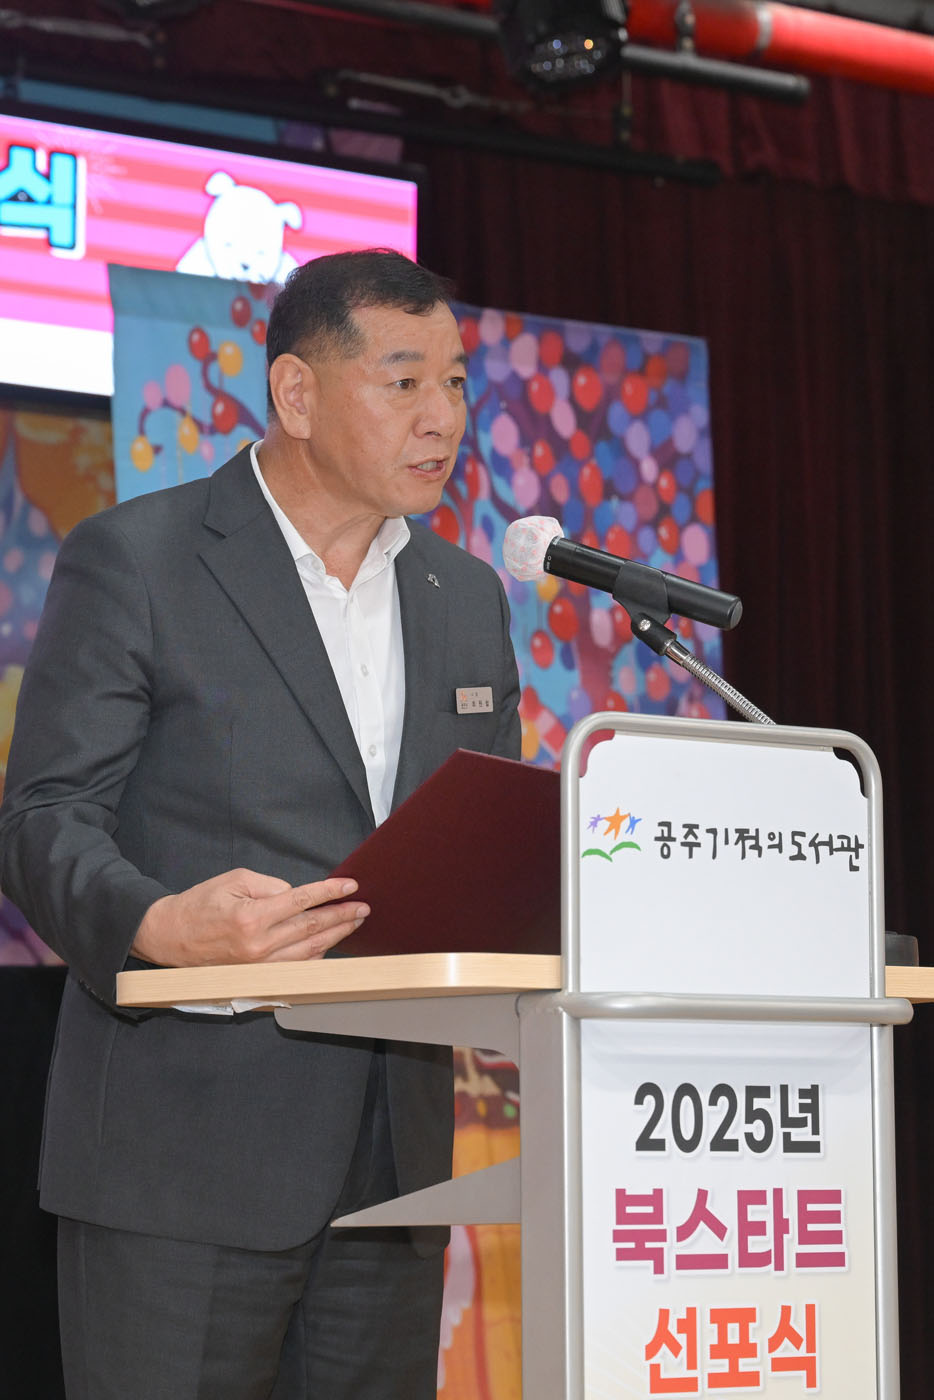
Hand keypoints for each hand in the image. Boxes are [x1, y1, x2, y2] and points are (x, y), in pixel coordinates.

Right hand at [131, 868, 368, 966]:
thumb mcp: (233, 881)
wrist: (170, 936)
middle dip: (341, 916)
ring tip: (353, 923)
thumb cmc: (200, 904)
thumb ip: (270, 886)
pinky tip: (329, 944)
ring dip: (335, 936)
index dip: (329, 892)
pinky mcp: (257, 976)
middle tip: (363, 907)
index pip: (302, 902)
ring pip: (309, 951)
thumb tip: (298, 895)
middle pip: (312, 928)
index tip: (350, 885)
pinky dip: (316, 956)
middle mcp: (258, 946)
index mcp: (251, 918)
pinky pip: (295, 967)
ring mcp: (259, 966)